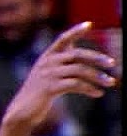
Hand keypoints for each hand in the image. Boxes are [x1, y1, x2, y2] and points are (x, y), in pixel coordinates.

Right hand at [2, 21, 118, 132]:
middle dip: (97, 58)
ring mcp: (47, 75)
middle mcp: (47, 63)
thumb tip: (91, 62)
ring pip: (80, 70)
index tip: (89, 24)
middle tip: (112, 63)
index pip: (62, 39)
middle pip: (77, 54)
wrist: (22, 111)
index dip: (75, 31)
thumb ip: (64, 66)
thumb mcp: (49, 76)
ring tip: (110, 83)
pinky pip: (76, 85)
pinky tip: (98, 93)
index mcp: (47, 57)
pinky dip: (90, 89)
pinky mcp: (49, 88)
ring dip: (98, 77)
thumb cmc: (40, 94)